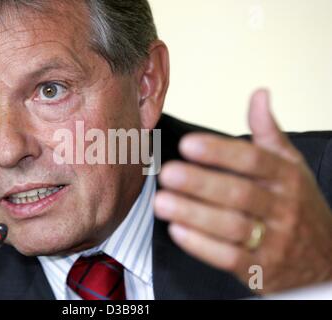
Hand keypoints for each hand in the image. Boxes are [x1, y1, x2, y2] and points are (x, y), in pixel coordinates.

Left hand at [154, 89, 331, 293]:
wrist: (325, 261)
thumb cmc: (299, 207)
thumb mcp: (291, 168)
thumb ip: (270, 134)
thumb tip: (259, 93)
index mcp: (288, 179)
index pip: (254, 160)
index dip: (220, 152)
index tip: (187, 143)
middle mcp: (282, 209)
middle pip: (239, 194)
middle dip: (200, 183)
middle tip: (167, 173)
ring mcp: (274, 242)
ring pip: (231, 227)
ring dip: (194, 214)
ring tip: (161, 201)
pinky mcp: (261, 270)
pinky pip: (230, 259)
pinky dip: (201, 246)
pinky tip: (176, 230)